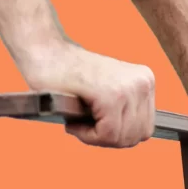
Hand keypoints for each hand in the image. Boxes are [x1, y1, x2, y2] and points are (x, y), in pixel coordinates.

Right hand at [27, 43, 155, 149]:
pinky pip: (108, 134)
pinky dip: (88, 135)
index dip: (115, 133)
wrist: (43, 50)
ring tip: (76, 120)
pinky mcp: (111, 96)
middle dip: (106, 137)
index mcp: (144, 79)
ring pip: (122, 138)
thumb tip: (132, 136)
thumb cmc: (67, 72)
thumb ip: (126, 109)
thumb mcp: (109, 88)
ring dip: (96, 136)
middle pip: (135, 136)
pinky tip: (74, 122)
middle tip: (82, 124)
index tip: (92, 122)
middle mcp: (142, 82)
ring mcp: (128, 88)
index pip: (143, 128)